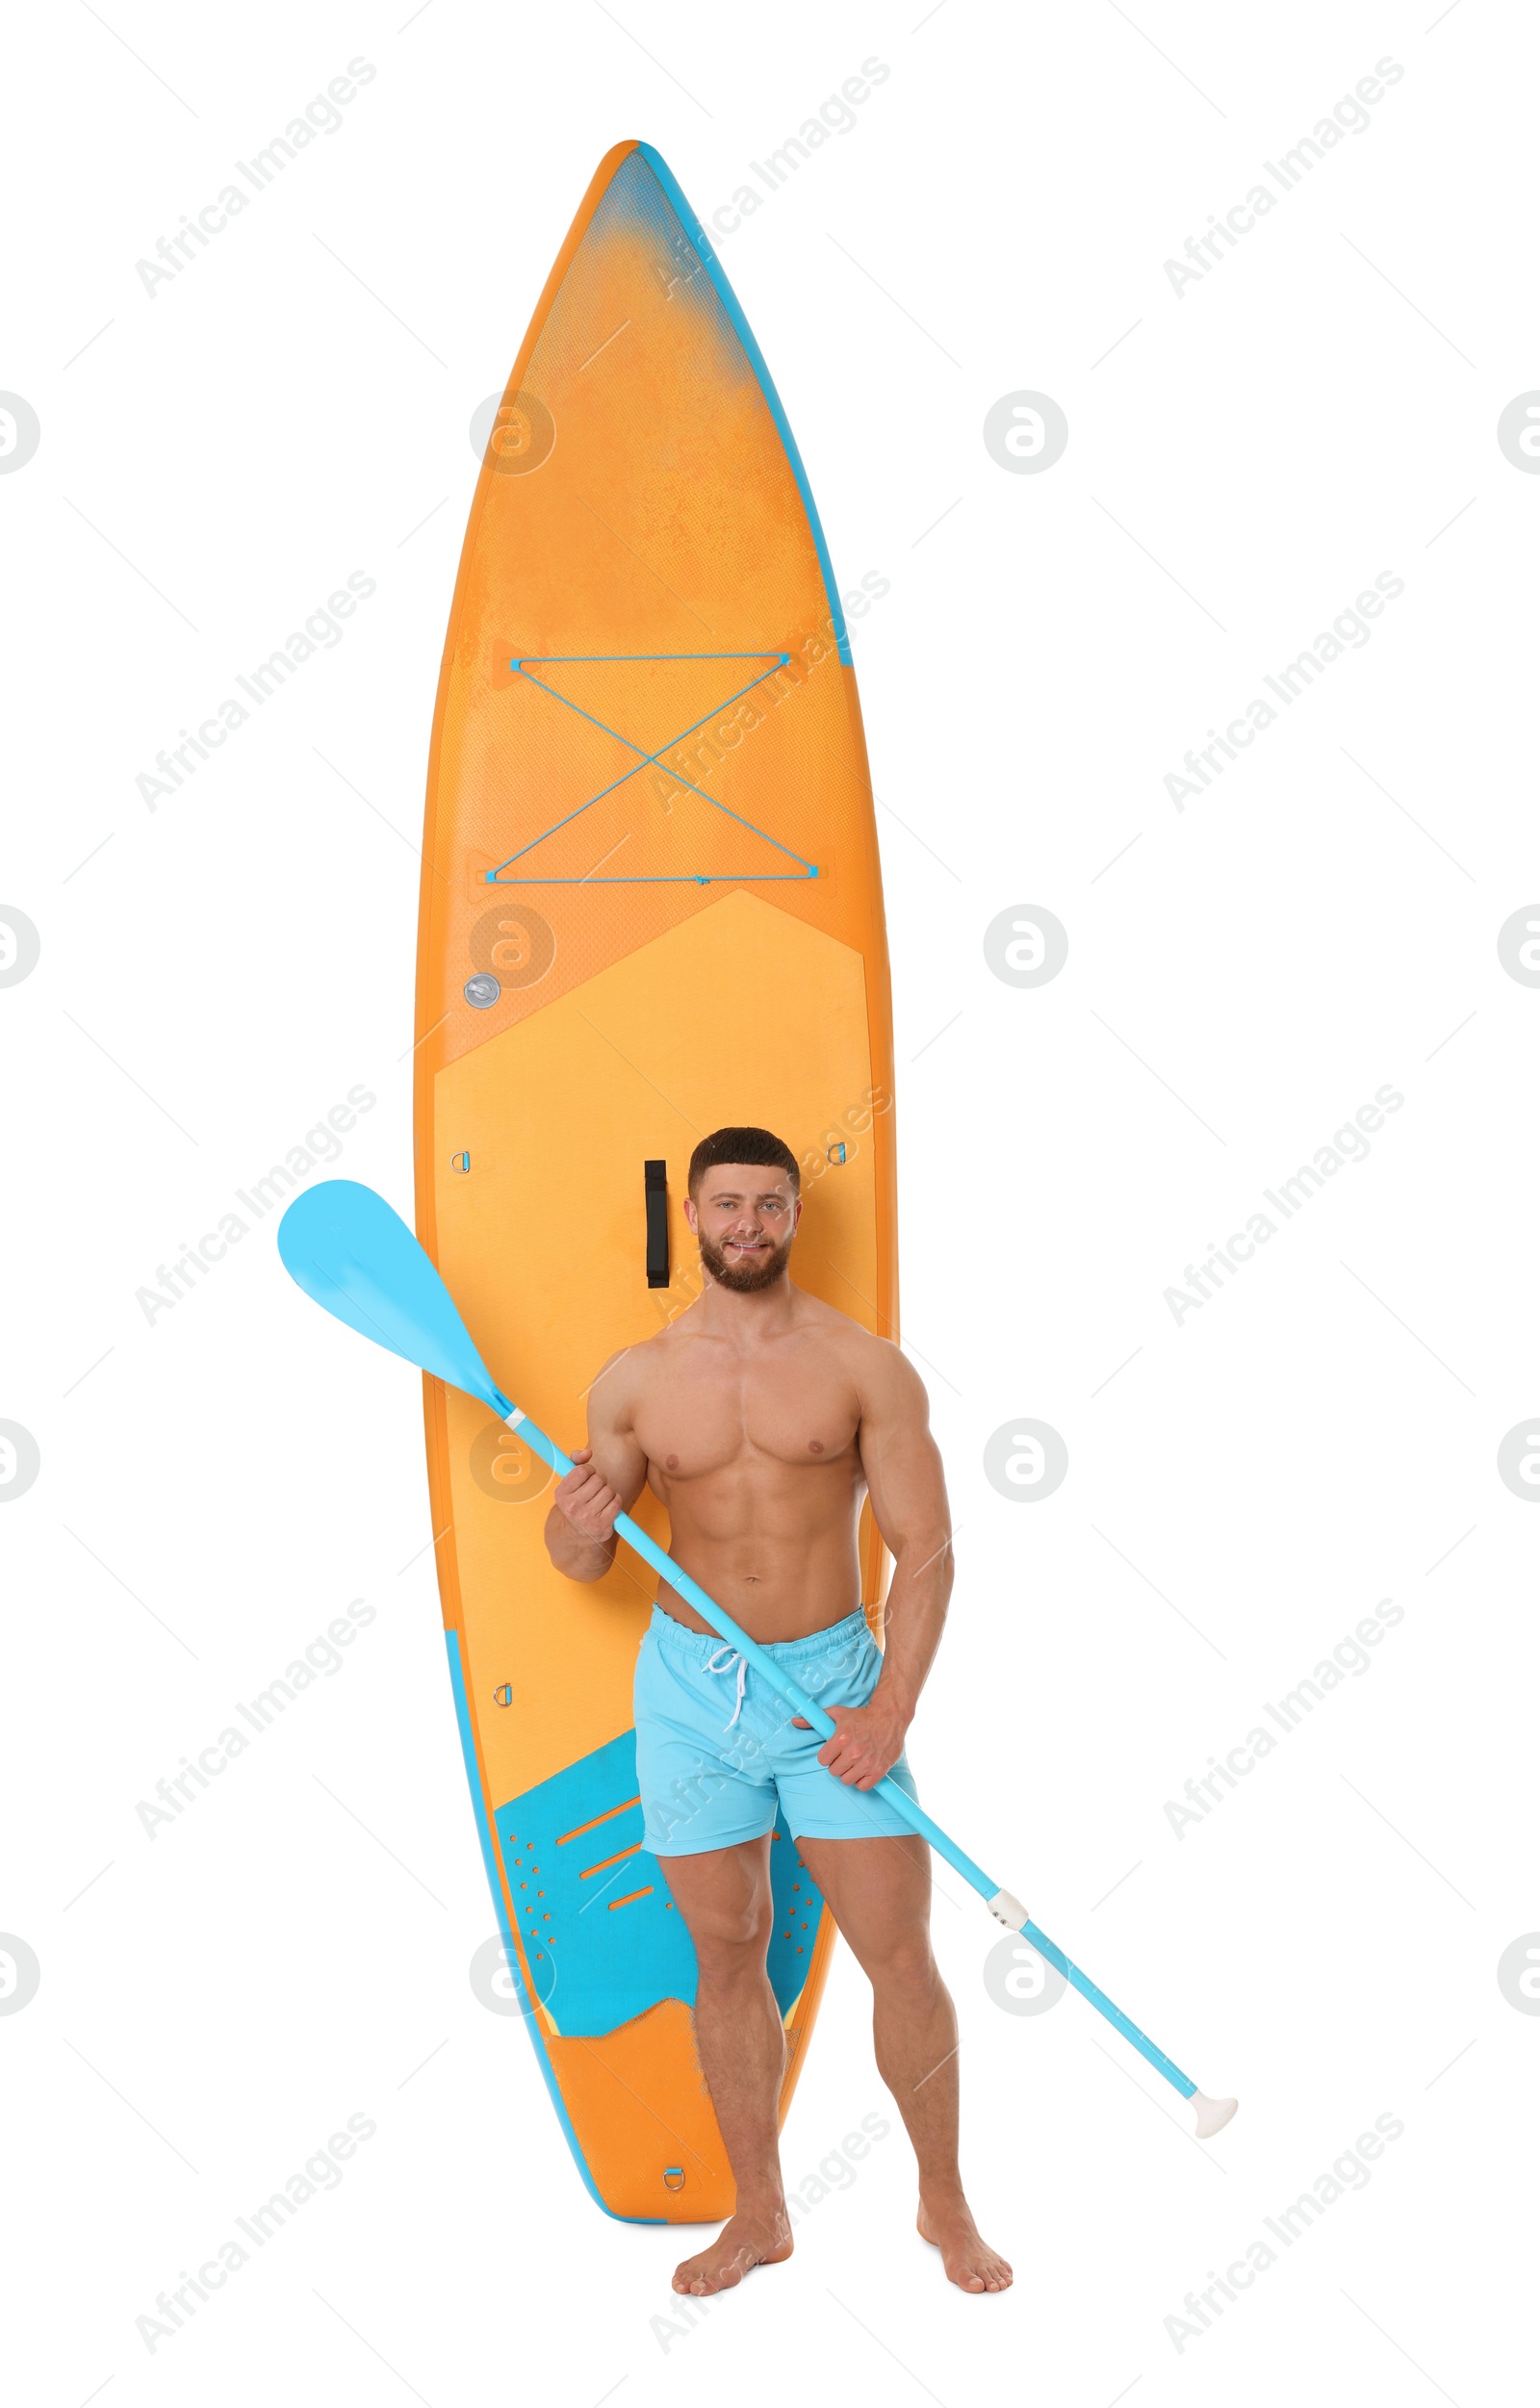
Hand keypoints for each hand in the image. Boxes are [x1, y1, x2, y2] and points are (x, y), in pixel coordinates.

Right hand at [553, 1447, 621, 1546]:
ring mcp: (587, 1518)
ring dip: (609, 1492)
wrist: (578, 1533)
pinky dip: (616, 1501)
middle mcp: (572, 1507)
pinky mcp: (602, 1526)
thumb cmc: (577, 1500)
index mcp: (561, 1494)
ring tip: (601, 1498)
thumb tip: (588, 1453)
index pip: (582, 1470)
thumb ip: (576, 1459)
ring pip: (609, 1490)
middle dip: (600, 1481)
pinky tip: (608, 1506)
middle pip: (598, 1479)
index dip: (589, 1470)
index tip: (588, 1476)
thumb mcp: (570, 1481)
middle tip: (596, 1489)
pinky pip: (617, 1502)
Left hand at [790, 1696, 909, 1789]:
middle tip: (846, 1755)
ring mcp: (867, 1762)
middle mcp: (854, 1752)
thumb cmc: (861, 1715)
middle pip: (834, 1772)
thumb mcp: (836, 1713)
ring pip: (847, 1780)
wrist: (889, 1716)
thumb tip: (795, 1721)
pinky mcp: (879, 1769)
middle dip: (838, 1764)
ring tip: (855, 1762)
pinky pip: (863, 1786)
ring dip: (849, 1773)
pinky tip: (864, 1770)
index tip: (834, 1750)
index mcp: (841, 1738)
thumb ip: (813, 1720)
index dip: (827, 1756)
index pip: (822, 1760)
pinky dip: (862, 1781)